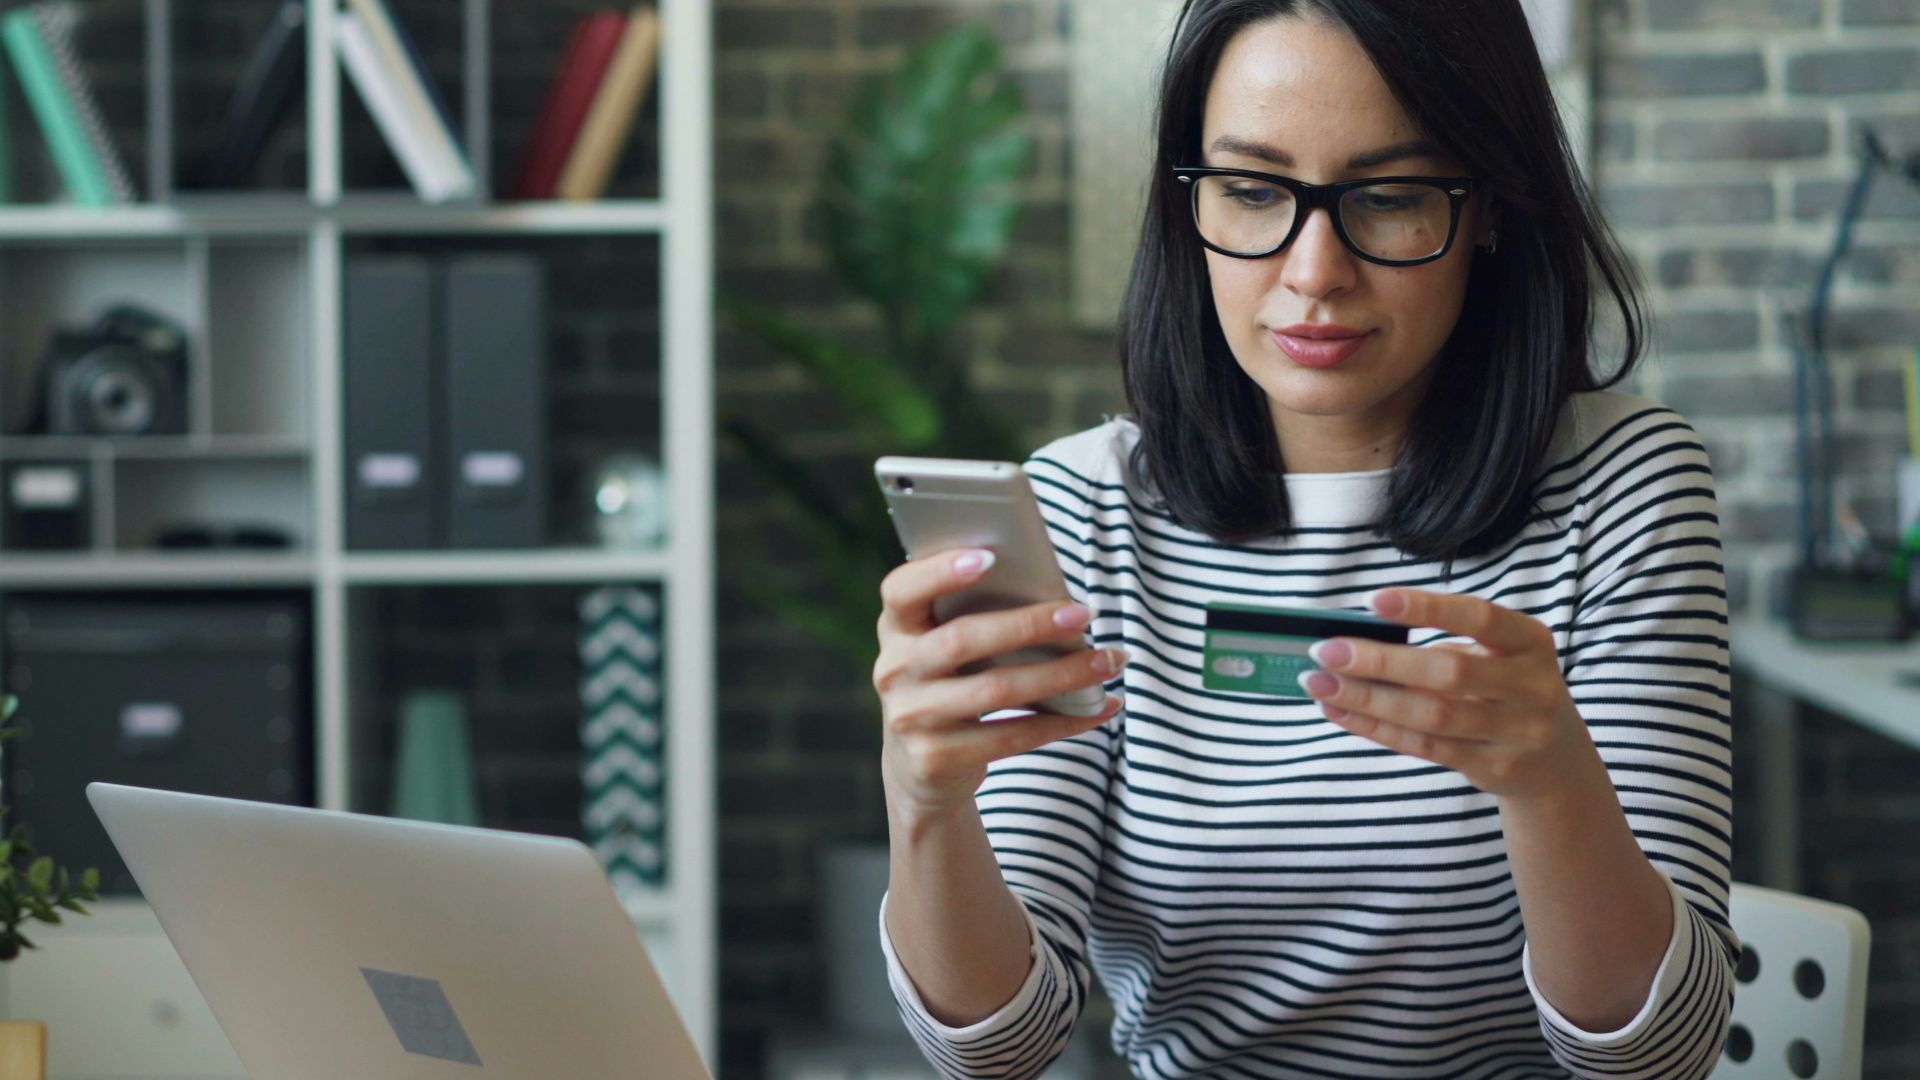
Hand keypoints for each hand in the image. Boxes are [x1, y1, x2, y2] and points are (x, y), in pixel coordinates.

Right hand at [873, 548, 1125, 821]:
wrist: (920, 768)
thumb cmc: (951, 684)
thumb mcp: (945, 648)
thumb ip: (975, 618)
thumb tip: (1055, 599)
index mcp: (896, 628)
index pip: (902, 590)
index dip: (940, 572)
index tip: (991, 557)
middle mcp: (894, 670)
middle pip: (962, 640)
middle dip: (1029, 625)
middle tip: (1083, 614)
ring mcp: (911, 718)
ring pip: (996, 690)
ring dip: (1061, 674)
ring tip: (1107, 662)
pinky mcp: (936, 758)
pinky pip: (1011, 737)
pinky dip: (1064, 721)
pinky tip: (1099, 706)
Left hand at [1294, 588, 1594, 800]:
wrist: (1554, 762)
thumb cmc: (1505, 688)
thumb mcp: (1496, 656)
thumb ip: (1444, 644)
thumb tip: (1358, 638)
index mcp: (1531, 641)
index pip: (1479, 617)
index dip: (1426, 608)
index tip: (1371, 600)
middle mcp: (1532, 686)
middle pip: (1448, 672)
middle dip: (1380, 661)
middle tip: (1325, 651)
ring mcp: (1517, 733)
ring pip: (1431, 715)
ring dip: (1367, 698)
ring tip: (1319, 683)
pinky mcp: (1494, 767)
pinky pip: (1424, 747)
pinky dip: (1376, 727)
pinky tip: (1341, 710)